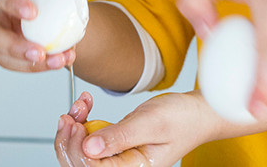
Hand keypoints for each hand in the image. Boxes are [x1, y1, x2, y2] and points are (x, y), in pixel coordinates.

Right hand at [0, 0, 94, 71]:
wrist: (58, 9)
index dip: (11, 4)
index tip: (33, 13)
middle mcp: (1, 17)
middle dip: (14, 46)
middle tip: (40, 51)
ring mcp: (5, 39)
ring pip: (5, 57)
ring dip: (31, 64)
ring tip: (58, 61)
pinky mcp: (15, 55)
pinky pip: (22, 67)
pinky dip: (43, 67)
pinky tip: (63, 60)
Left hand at [54, 91, 217, 166]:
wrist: (196, 111)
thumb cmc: (182, 119)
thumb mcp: (150, 123)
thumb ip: (120, 137)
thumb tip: (90, 148)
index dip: (76, 147)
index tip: (74, 121)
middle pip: (80, 164)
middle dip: (70, 138)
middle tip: (71, 113)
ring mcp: (117, 159)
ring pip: (81, 151)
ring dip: (75, 126)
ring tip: (82, 104)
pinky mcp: (114, 146)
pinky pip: (89, 140)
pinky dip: (82, 121)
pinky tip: (87, 106)